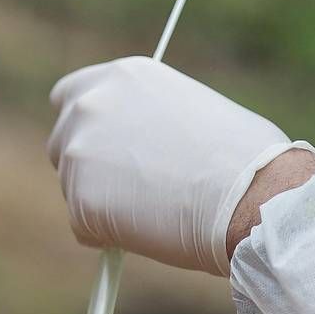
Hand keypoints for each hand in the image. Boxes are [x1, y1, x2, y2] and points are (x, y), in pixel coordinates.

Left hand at [47, 56, 314, 274]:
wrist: (253, 195)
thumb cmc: (245, 157)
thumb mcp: (189, 108)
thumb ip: (148, 119)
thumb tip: (134, 146)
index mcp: (122, 76)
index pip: (69, 96)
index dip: (84, 127)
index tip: (101, 149)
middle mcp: (91, 106)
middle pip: (61, 144)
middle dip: (87, 168)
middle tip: (128, 191)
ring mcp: (80, 153)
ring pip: (72, 190)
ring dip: (102, 204)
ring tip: (159, 209)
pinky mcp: (80, 201)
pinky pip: (84, 228)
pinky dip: (108, 237)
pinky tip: (152, 231)